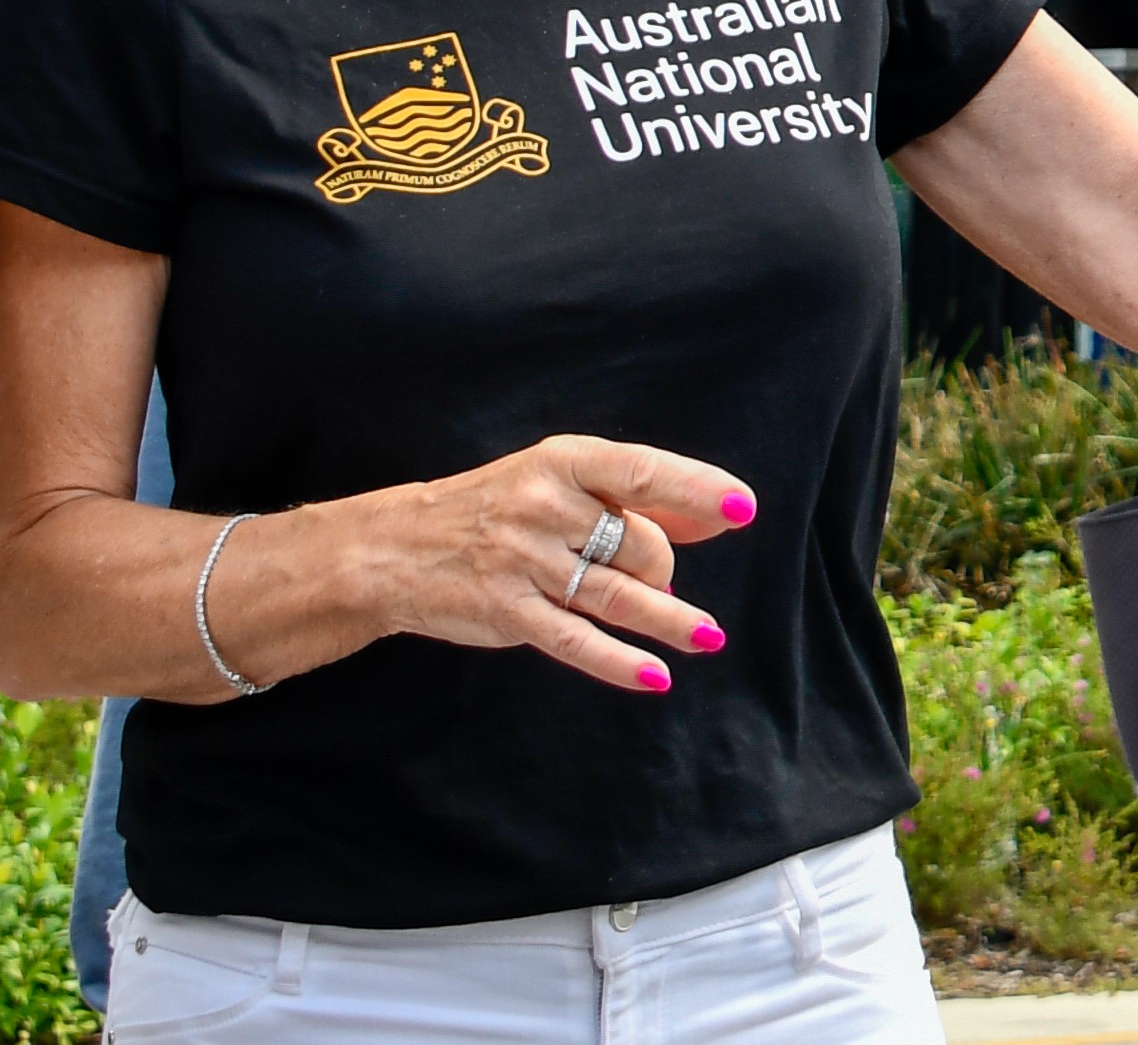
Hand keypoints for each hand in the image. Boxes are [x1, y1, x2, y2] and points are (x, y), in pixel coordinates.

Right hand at [324, 434, 752, 692]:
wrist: (393, 549)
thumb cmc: (497, 509)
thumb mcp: (558, 483)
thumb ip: (636, 498)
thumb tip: (717, 517)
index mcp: (561, 461)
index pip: (642, 471)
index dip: (697, 489)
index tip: (744, 508)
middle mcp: (543, 505)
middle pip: (639, 542)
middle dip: (662, 567)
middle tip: (655, 579)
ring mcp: (523, 560)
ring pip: (618, 594)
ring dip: (669, 618)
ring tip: (708, 635)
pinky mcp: (507, 611)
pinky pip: (577, 640)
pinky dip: (621, 661)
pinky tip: (656, 675)